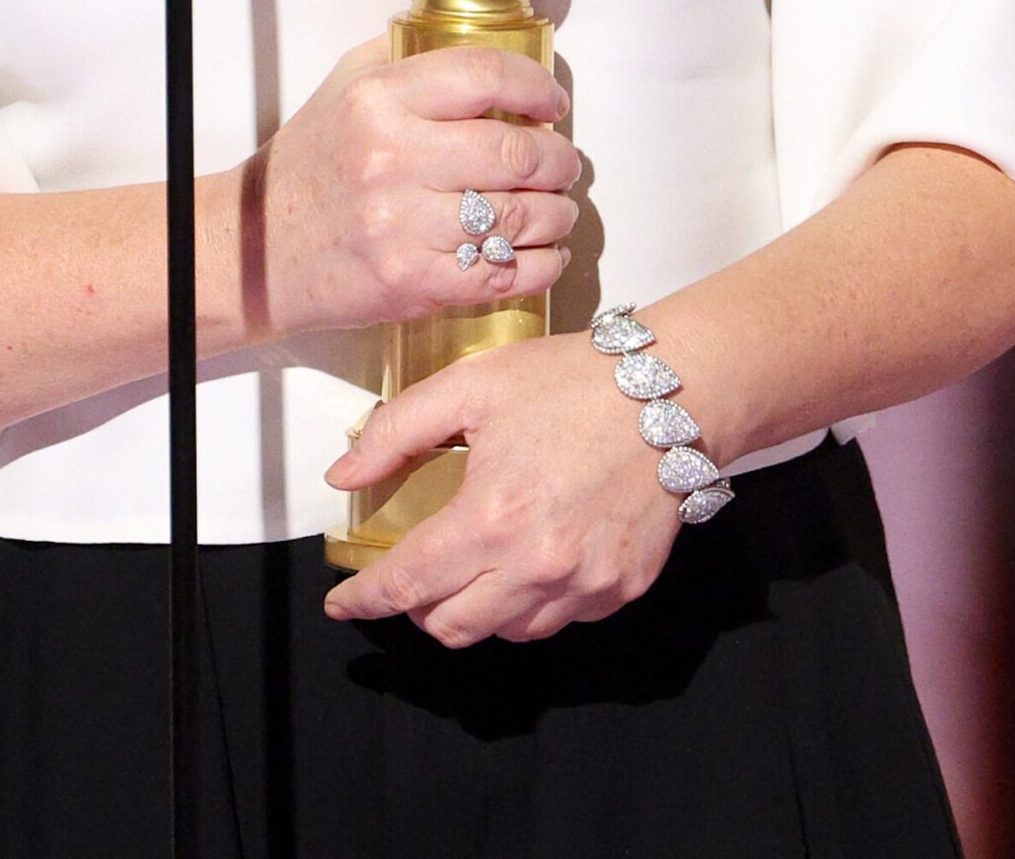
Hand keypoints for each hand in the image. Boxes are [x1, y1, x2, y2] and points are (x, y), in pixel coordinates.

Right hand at [245, 40, 580, 340]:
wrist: (258, 249)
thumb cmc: (308, 166)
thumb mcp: (344, 87)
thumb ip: (407, 58)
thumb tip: (478, 40)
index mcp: (381, 101)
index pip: (484, 76)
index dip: (536, 87)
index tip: (552, 103)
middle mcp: (393, 159)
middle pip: (516, 152)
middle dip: (559, 158)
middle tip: (565, 162)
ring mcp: (402, 226)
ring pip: (519, 217)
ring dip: (558, 214)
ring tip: (559, 209)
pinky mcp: (411, 282)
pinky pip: (502, 275)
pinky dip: (540, 266)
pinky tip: (545, 255)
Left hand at [322, 332, 681, 644]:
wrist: (673, 391)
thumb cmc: (570, 382)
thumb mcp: (471, 385)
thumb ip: (397, 431)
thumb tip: (344, 475)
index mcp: (492, 517)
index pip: (408, 584)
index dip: (365, 600)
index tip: (342, 605)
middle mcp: (537, 567)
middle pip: (451, 627)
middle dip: (417, 608)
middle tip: (412, 575)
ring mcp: (585, 586)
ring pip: (505, 633)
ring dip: (476, 608)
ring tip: (473, 563)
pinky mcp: (621, 589)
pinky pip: (560, 619)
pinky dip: (532, 601)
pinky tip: (530, 557)